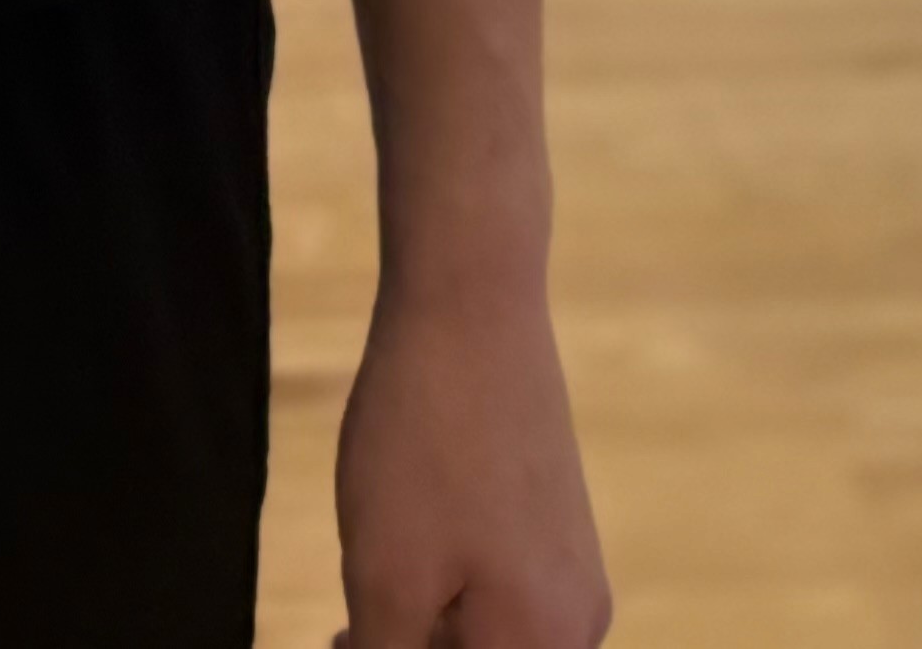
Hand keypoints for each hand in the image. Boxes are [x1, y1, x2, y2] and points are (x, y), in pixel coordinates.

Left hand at [334, 278, 610, 648]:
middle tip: (345, 620)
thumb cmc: (423, 445)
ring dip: (424, 630)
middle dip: (410, 646)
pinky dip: (446, 594)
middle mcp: (580, 625)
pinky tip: (407, 543)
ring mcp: (576, 574)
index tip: (342, 637)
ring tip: (373, 575)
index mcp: (543, 647)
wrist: (472, 306)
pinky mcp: (559, 531)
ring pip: (487, 639)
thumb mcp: (384, 578)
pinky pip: (502, 599)